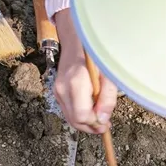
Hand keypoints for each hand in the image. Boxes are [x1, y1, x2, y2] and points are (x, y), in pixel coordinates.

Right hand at [54, 9, 116, 133]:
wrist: (76, 38)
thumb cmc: (95, 54)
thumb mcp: (108, 74)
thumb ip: (107, 98)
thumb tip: (103, 120)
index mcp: (76, 82)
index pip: (82, 116)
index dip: (95, 124)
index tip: (107, 124)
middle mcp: (63, 88)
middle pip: (74, 121)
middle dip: (90, 127)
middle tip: (105, 126)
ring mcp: (57, 90)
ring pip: (70, 118)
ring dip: (86, 122)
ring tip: (101, 118)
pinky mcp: (57, 91)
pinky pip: (68, 110)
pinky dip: (80, 114)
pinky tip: (92, 109)